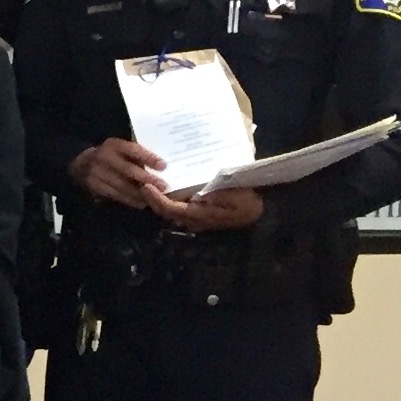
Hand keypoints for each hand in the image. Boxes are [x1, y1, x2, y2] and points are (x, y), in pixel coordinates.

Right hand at [70, 138, 165, 208]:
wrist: (81, 164)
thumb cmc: (111, 155)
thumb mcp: (121, 149)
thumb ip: (136, 155)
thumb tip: (160, 166)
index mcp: (113, 144)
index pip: (133, 150)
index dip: (148, 158)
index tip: (164, 166)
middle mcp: (103, 157)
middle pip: (127, 170)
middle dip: (146, 179)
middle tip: (163, 186)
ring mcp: (96, 172)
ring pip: (121, 185)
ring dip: (139, 193)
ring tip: (154, 197)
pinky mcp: (94, 186)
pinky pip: (114, 194)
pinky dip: (129, 200)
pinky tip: (141, 203)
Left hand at [145, 183, 265, 232]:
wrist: (258, 211)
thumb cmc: (245, 201)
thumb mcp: (231, 193)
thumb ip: (212, 193)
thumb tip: (194, 193)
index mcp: (197, 214)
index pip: (169, 208)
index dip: (155, 198)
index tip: (145, 186)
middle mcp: (191, 219)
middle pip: (164, 211)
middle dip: (151, 198)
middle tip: (142, 180)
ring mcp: (193, 219)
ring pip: (169, 210)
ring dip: (158, 198)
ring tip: (150, 181)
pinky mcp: (197, 215)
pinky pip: (177, 208)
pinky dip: (168, 198)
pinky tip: (166, 186)